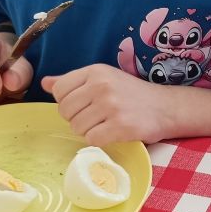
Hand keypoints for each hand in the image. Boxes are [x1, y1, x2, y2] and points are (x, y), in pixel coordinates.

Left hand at [42, 64, 168, 144]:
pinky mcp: (120, 126)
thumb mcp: (103, 79)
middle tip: (96, 117)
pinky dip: (99, 140)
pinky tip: (112, 133)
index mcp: (95, 71)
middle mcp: (101, 85)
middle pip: (65, 111)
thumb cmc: (132, 94)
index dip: (66, 102)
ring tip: (105, 124)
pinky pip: (92, 139)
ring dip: (88, 131)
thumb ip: (73, 81)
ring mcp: (111, 106)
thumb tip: (45, 83)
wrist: (166, 108)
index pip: (59, 90)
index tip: (83, 105)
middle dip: (76, 118)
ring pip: (76, 127)